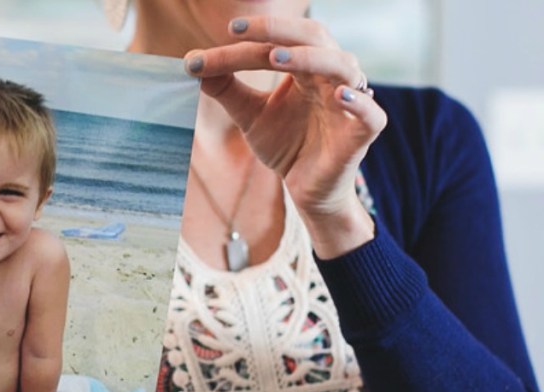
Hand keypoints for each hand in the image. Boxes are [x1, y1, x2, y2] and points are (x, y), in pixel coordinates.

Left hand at [184, 16, 380, 253]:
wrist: (306, 189)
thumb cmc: (285, 144)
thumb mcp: (249, 115)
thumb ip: (226, 90)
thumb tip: (194, 63)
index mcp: (306, 66)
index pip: (276, 42)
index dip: (249, 37)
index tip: (217, 37)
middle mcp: (330, 75)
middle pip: (313, 37)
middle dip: (277, 29)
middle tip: (239, 31)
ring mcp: (349, 102)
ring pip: (341, 66)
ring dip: (310, 58)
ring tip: (275, 57)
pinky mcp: (362, 134)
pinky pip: (370, 114)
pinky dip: (358, 102)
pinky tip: (339, 96)